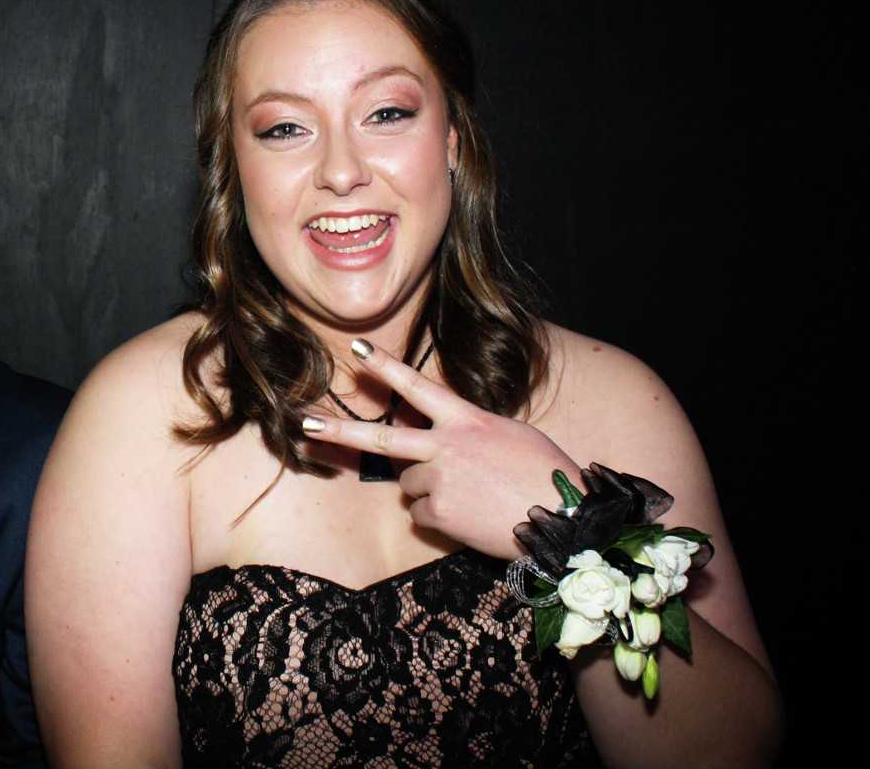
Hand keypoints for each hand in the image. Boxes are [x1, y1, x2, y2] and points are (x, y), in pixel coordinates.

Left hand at [303, 339, 581, 558]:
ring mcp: (441, 479)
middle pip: (381, 439)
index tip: (357, 349)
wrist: (565, 519)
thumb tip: (444, 443)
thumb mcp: (511, 435)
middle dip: (338, 432)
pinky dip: (439, 520)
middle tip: (304, 425)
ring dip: (431, 493)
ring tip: (471, 498)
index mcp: (467, 420)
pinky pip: (421, 516)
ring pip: (409, 486)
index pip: (418, 386)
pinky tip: (469, 519)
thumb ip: (470, 432)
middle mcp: (447, 445)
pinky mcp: (440, 512)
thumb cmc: (545, 475)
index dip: (386, 367)